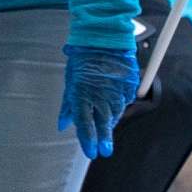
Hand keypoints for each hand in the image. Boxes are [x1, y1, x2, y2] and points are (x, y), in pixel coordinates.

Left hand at [58, 45, 138, 160]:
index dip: (88, 140)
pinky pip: (124, 102)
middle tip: (104, 152)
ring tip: (106, 130)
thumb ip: (68, 105)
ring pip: (114, 114)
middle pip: (103, 124)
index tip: (92, 153)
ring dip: (109, 122)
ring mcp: (117, 91)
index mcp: (83, 94)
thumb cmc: (82, 59)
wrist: (104, 38)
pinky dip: (118, 106)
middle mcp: (101, 96)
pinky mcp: (129, 86)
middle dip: (103, 140)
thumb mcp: (70, 81)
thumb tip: (62, 125)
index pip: (85, 123)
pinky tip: (114, 105)